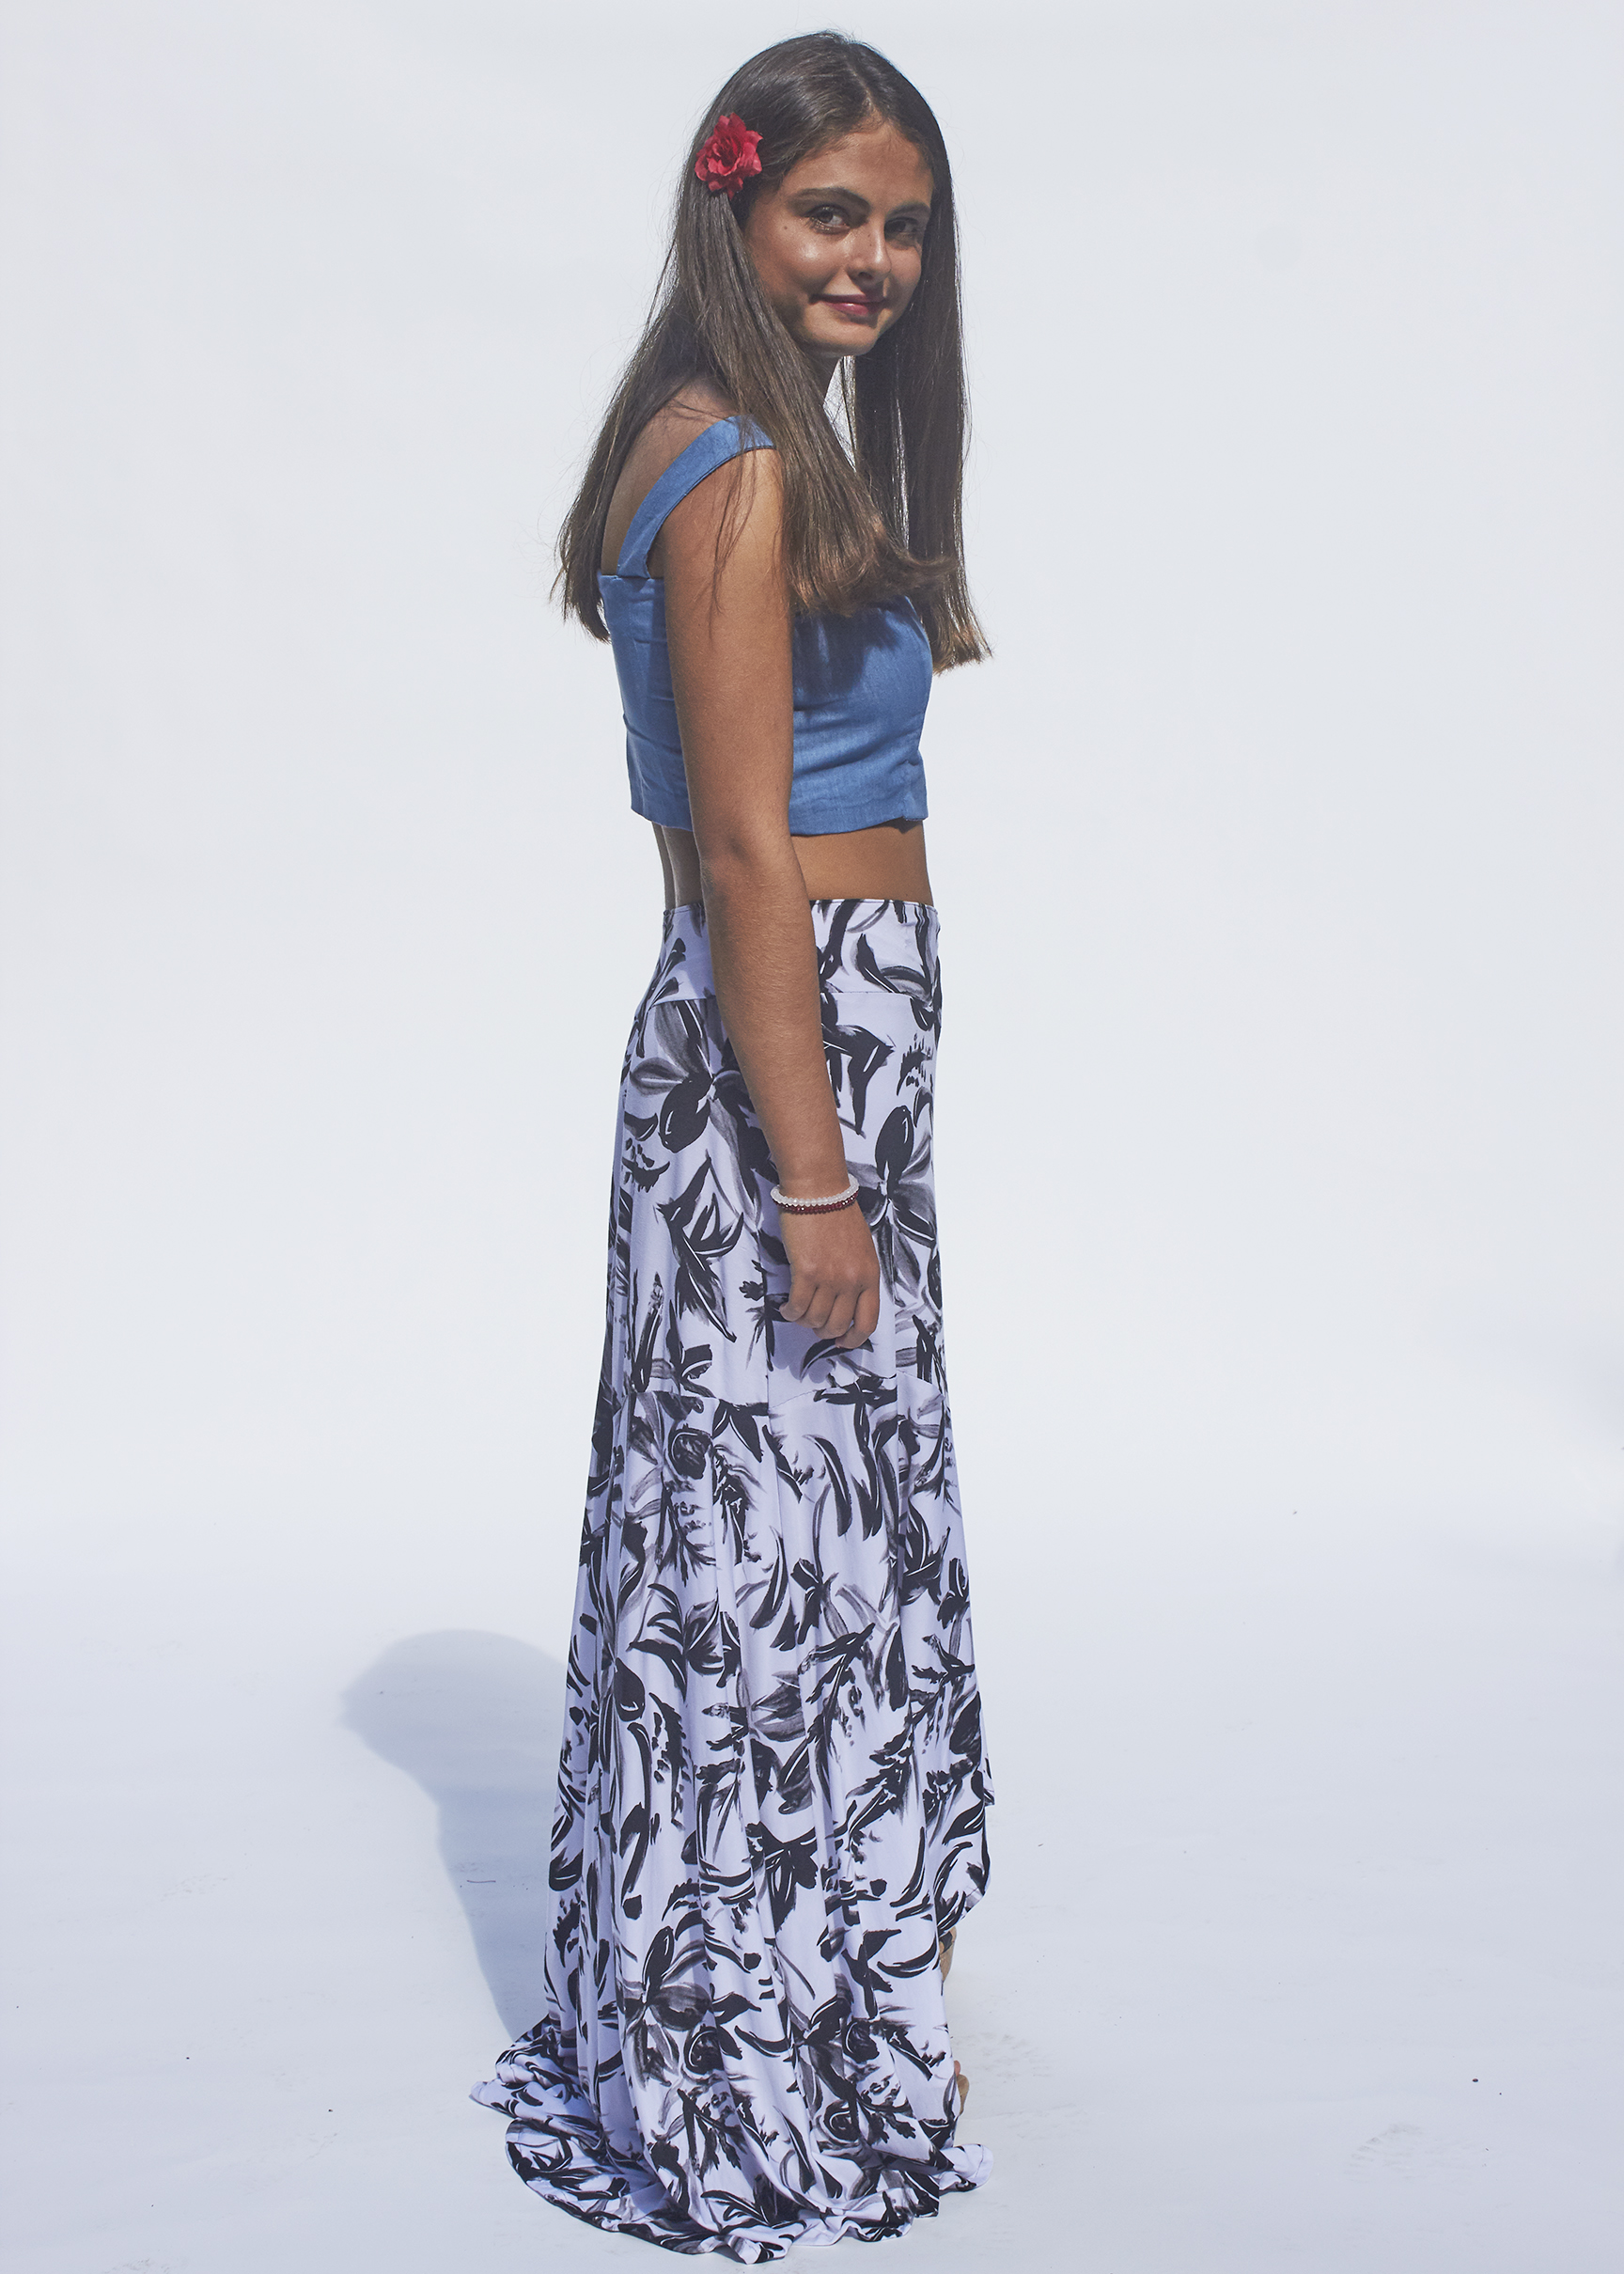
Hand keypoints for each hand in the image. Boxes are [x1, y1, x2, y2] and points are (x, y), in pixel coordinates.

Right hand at [779, 1203, 881, 1349]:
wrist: (818, 1190)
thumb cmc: (838, 1215)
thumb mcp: (862, 1249)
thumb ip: (858, 1277)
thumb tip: (844, 1304)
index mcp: (870, 1275)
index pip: (868, 1322)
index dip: (853, 1339)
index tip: (842, 1341)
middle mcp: (853, 1280)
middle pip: (837, 1325)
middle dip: (823, 1332)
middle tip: (813, 1325)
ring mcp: (830, 1278)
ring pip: (815, 1319)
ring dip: (803, 1321)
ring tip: (797, 1312)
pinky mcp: (806, 1272)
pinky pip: (797, 1306)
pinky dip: (790, 1312)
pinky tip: (787, 1307)